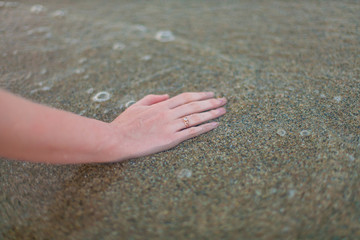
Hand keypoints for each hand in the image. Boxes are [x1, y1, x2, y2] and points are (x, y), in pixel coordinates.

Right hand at [109, 92, 226, 160]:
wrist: (117, 140)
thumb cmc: (124, 124)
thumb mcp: (136, 106)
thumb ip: (152, 98)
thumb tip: (167, 95)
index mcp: (161, 105)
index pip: (186, 97)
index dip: (200, 94)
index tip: (211, 93)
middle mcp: (168, 114)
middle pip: (195, 105)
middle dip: (211, 102)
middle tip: (224, 100)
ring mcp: (170, 127)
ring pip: (196, 118)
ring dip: (212, 113)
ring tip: (223, 111)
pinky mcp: (170, 140)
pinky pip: (191, 133)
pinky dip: (205, 128)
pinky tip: (215, 125)